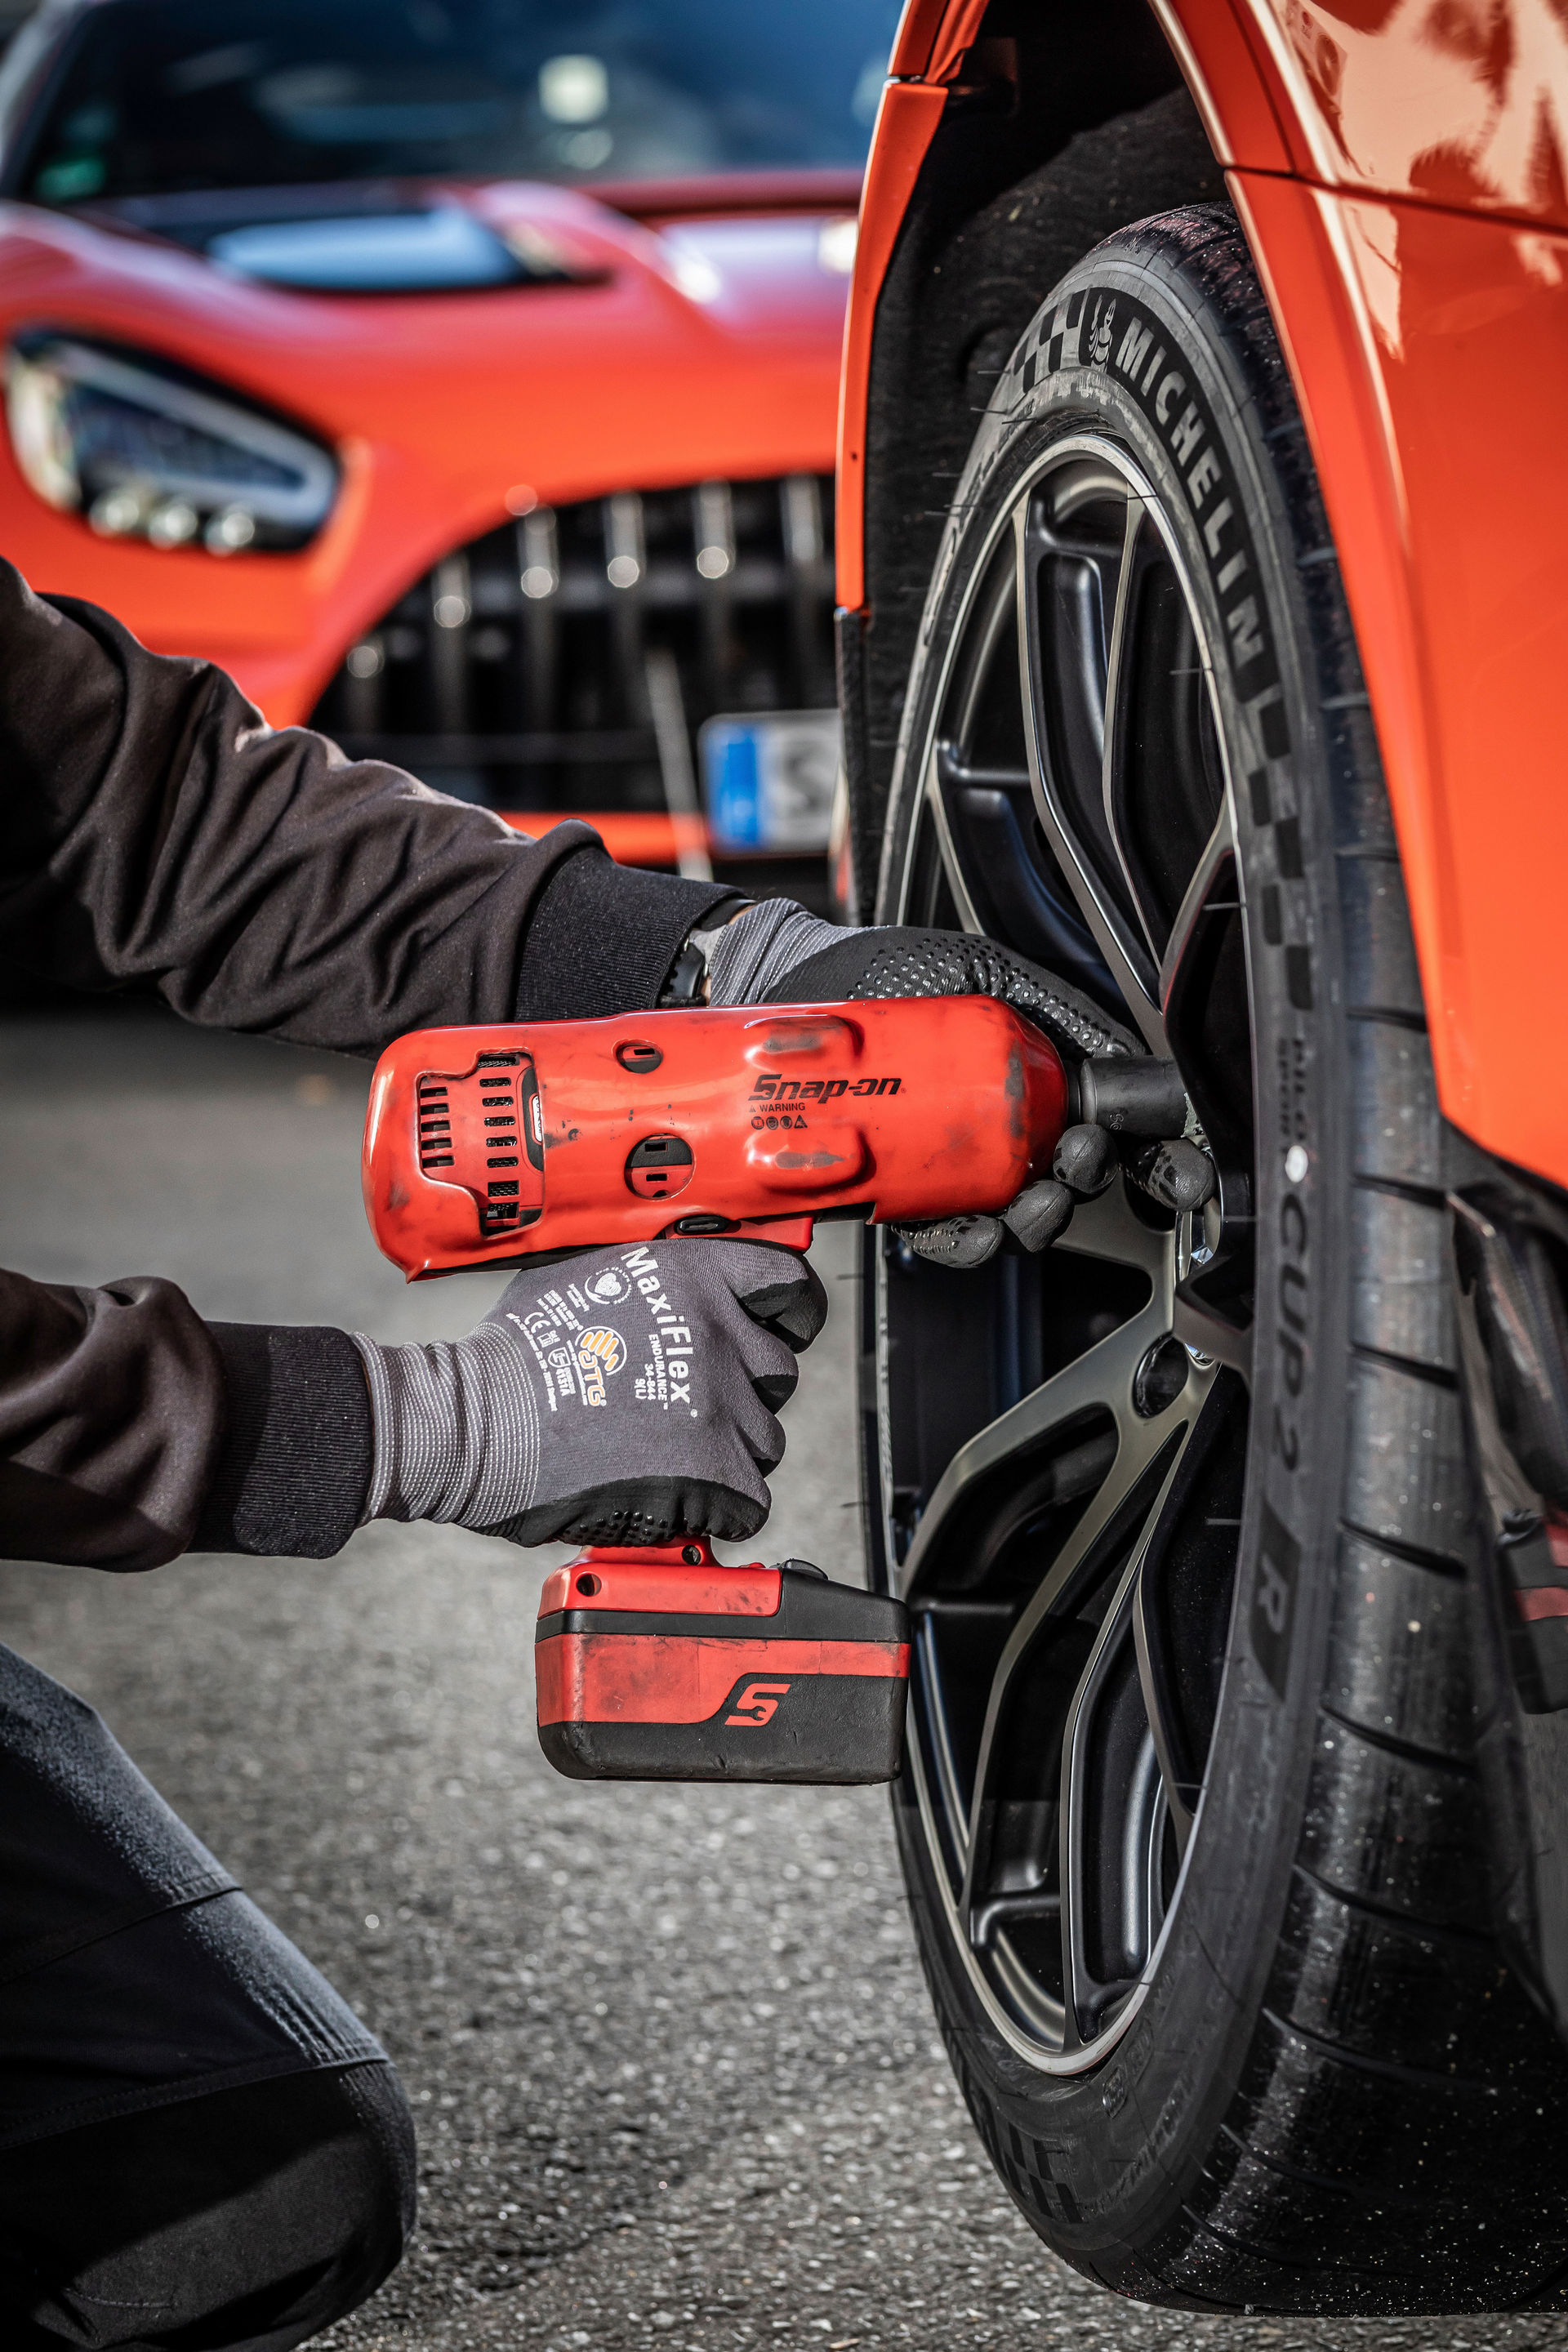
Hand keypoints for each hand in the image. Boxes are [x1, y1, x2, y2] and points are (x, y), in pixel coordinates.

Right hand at [353, 1239, 825, 1546]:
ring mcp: (722, 1406)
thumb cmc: (513, 1354)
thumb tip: (684, 1281)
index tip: (778, 1329)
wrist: (475, 1425)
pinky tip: (667, 1495)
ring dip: (725, 1451)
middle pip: (777, 1371)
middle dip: (741, 1391)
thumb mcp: (584, 1272)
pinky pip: (750, 1500)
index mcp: (695, 1274)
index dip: (788, 1312)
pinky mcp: (716, 1475)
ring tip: (659, 1453)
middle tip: (682, 1406)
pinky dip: (716, 1508)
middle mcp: (718, 1334)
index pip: (788, 1283)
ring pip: (765, 1440)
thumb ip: (654, 1276)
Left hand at [704, 902, 1197, 1266]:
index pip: (1102, 1126)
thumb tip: (1118, 1048)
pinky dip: (968, 1242)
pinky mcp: (899, 1189)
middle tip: (1077, 1159)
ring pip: (1012, 1218)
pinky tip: (981, 1229)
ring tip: (1033, 1202)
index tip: (1174, 1170)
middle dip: (1084, 1183)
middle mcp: (998, 1129)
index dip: (1147, 1156)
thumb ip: (1053, 1004)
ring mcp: (950, 1164)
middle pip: (1066, 1181)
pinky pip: (944, 1234)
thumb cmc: (883, 970)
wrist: (791, 987)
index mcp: (1031, 1078)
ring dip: (1036, 1222)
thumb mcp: (984, 971)